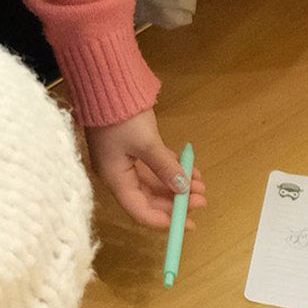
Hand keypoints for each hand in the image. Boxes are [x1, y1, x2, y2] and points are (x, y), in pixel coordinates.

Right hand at [87, 108, 208, 229]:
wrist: (106, 83)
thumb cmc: (122, 117)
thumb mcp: (146, 143)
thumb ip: (165, 167)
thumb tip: (183, 190)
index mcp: (115, 178)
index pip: (139, 211)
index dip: (164, 220)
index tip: (188, 224)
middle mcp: (119, 175)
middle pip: (149, 199)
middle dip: (176, 202)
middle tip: (202, 200)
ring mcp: (126, 161)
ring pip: (155, 183)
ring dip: (178, 186)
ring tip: (201, 185)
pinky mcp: (133, 149)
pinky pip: (155, 167)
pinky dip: (173, 169)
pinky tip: (192, 170)